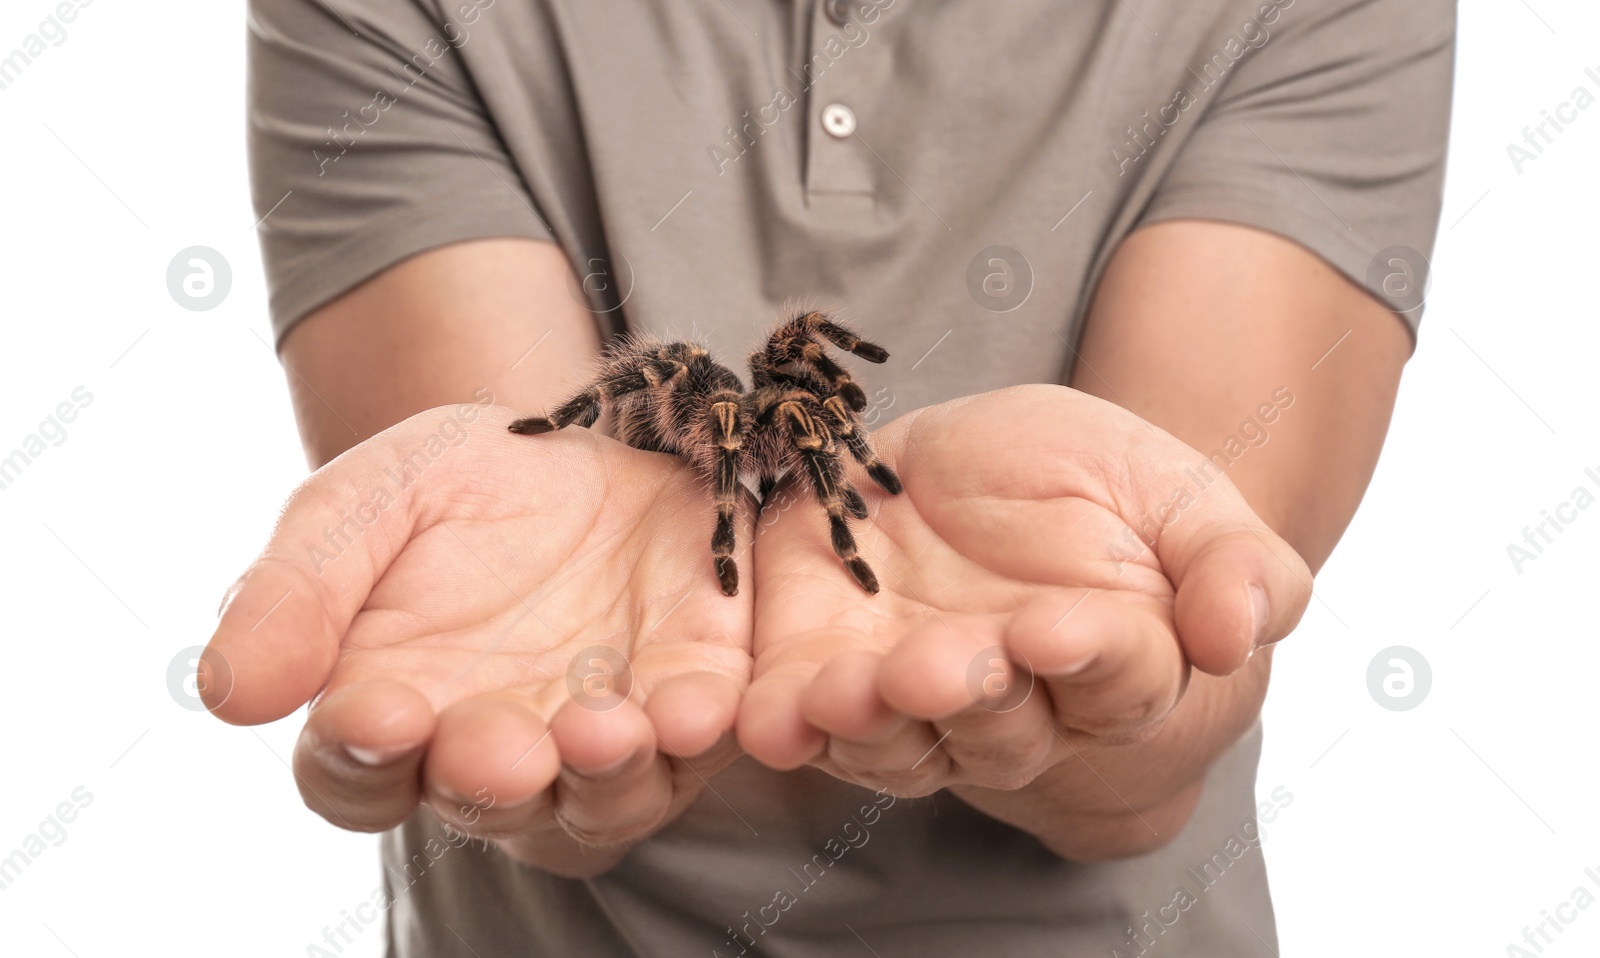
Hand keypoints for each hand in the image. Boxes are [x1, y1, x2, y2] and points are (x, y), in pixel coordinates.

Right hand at [202, 402, 753, 876]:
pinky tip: (696, 703)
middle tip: (496, 748)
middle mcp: (497, 747)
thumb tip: (227, 691)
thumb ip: (299, 587)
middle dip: (492, 777)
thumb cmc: (458, 484)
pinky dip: (700, 725)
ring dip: (604, 774)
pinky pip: (702, 734)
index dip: (362, 757)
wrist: (585, 433)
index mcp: (394, 713)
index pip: (357, 775)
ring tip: (601, 730)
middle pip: (487, 800)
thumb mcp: (366, 501)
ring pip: (602, 796)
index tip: (373, 713)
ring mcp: (603, 731)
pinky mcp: (696, 689)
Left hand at [737, 383, 1310, 802]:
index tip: (1060, 627)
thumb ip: (1234, 561)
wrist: (992, 473)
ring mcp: (912, 692)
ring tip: (847, 691)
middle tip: (941, 665)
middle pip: (994, 723)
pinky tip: (763, 719)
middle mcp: (1014, 703)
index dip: (1089, 655)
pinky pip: (804, 713)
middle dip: (965, 695)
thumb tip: (1241, 634)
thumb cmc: (1103, 492)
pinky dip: (783, 720)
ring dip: (867, 721)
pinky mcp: (825, 664)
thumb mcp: (1181, 497)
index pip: (1115, 676)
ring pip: (895, 736)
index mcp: (1115, 665)